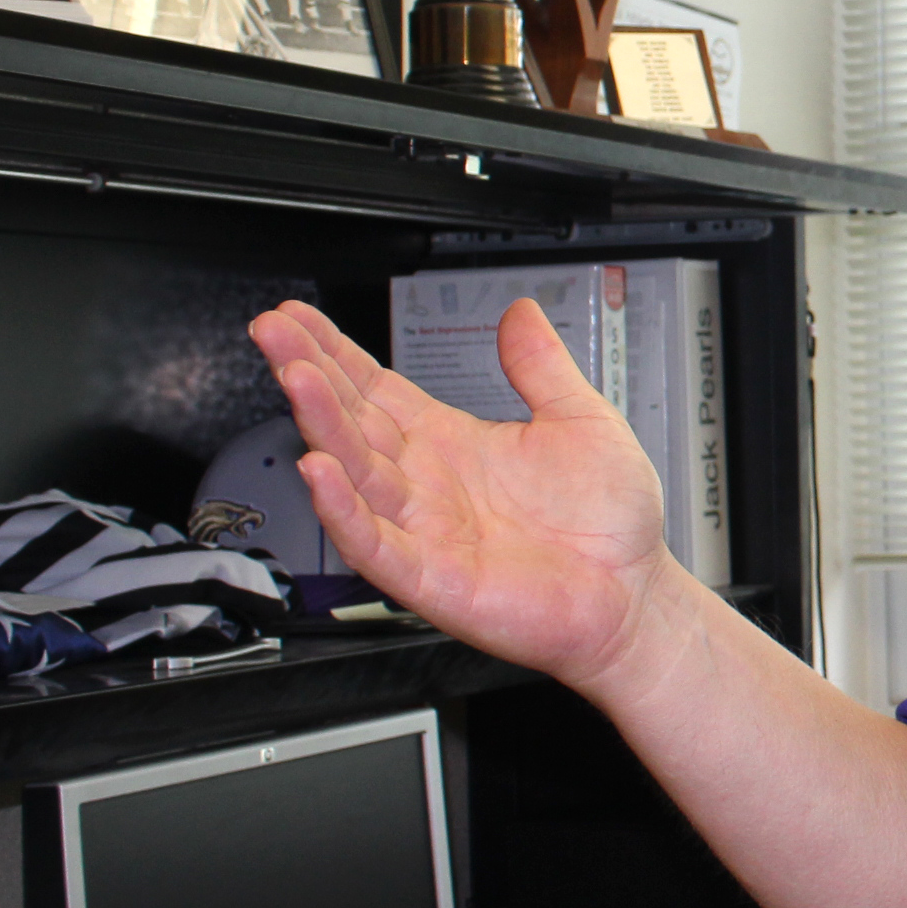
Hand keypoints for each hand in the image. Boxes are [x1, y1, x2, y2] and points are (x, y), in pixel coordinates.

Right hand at [248, 297, 678, 690]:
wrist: (633, 595)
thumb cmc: (607, 523)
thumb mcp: (580, 419)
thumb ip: (541, 366)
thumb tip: (519, 312)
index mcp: (450, 442)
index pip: (375, 388)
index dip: (334, 352)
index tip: (296, 316)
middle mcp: (424, 484)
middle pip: (350, 422)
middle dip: (309, 374)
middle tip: (273, 330)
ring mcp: (422, 530)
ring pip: (354, 474)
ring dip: (321, 427)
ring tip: (295, 378)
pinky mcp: (431, 578)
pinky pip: (374, 544)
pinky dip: (343, 511)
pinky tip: (320, 473)